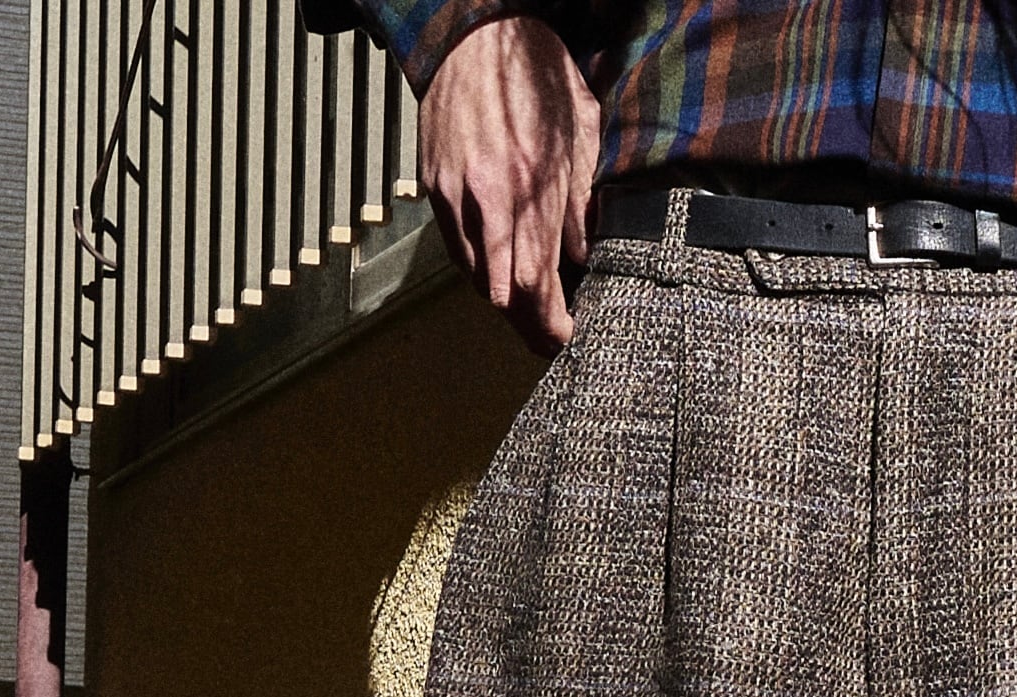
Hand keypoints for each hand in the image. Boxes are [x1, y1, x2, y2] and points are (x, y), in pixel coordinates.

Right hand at [419, 16, 600, 356]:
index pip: (538, 285)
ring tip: (529, 314)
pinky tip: (498, 272)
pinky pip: (457, 249)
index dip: (551, 323)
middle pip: (504, 295)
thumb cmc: (534, 75)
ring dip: (504, 302)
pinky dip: (479, 269)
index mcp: (530, 190)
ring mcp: (454, 197)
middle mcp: (488, 201)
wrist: (472, 33)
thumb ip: (582, 201)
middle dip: (528, 327)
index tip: (567, 338)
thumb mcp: (581, 130)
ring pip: (477, 277)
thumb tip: (582, 256)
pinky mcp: (433, 188)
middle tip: (549, 343)